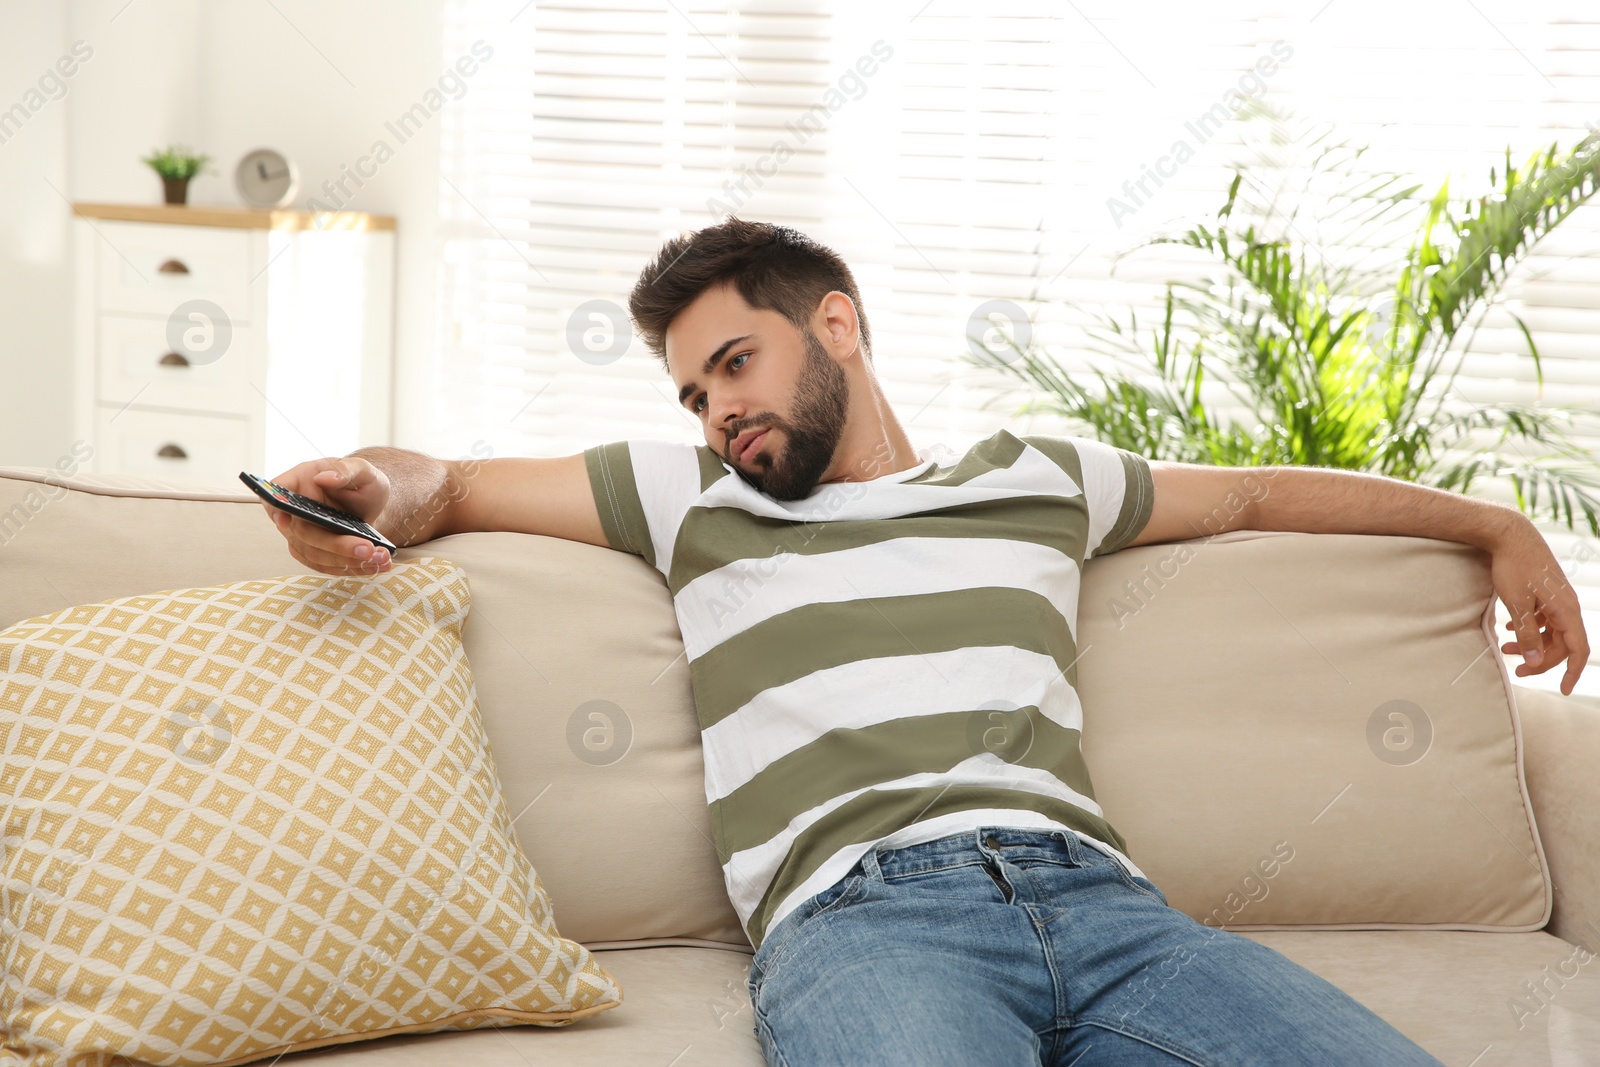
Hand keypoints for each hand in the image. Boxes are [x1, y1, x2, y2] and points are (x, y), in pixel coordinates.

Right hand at [261, 457, 392, 576]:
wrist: (371, 504)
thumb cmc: (361, 482)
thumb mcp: (363, 470)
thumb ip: (346, 470)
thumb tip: (325, 478)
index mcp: (297, 484)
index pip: (275, 497)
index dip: (276, 509)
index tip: (285, 519)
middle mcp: (294, 512)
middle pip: (303, 533)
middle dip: (336, 545)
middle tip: (368, 547)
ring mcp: (301, 535)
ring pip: (315, 555)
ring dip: (348, 560)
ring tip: (379, 557)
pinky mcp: (314, 553)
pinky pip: (327, 566)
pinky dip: (352, 568)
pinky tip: (375, 565)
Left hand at [1490, 523, 1589, 695]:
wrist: (1509, 534)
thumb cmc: (1513, 567)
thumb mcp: (1516, 604)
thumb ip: (1526, 634)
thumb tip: (1535, 661)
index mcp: (1566, 610)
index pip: (1577, 649)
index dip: (1571, 672)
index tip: (1563, 690)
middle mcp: (1567, 605)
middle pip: (1561, 643)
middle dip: (1540, 660)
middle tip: (1516, 670)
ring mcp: (1557, 598)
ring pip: (1551, 631)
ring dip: (1531, 643)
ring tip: (1506, 648)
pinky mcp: (1546, 592)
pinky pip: (1543, 618)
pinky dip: (1529, 628)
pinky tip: (1508, 630)